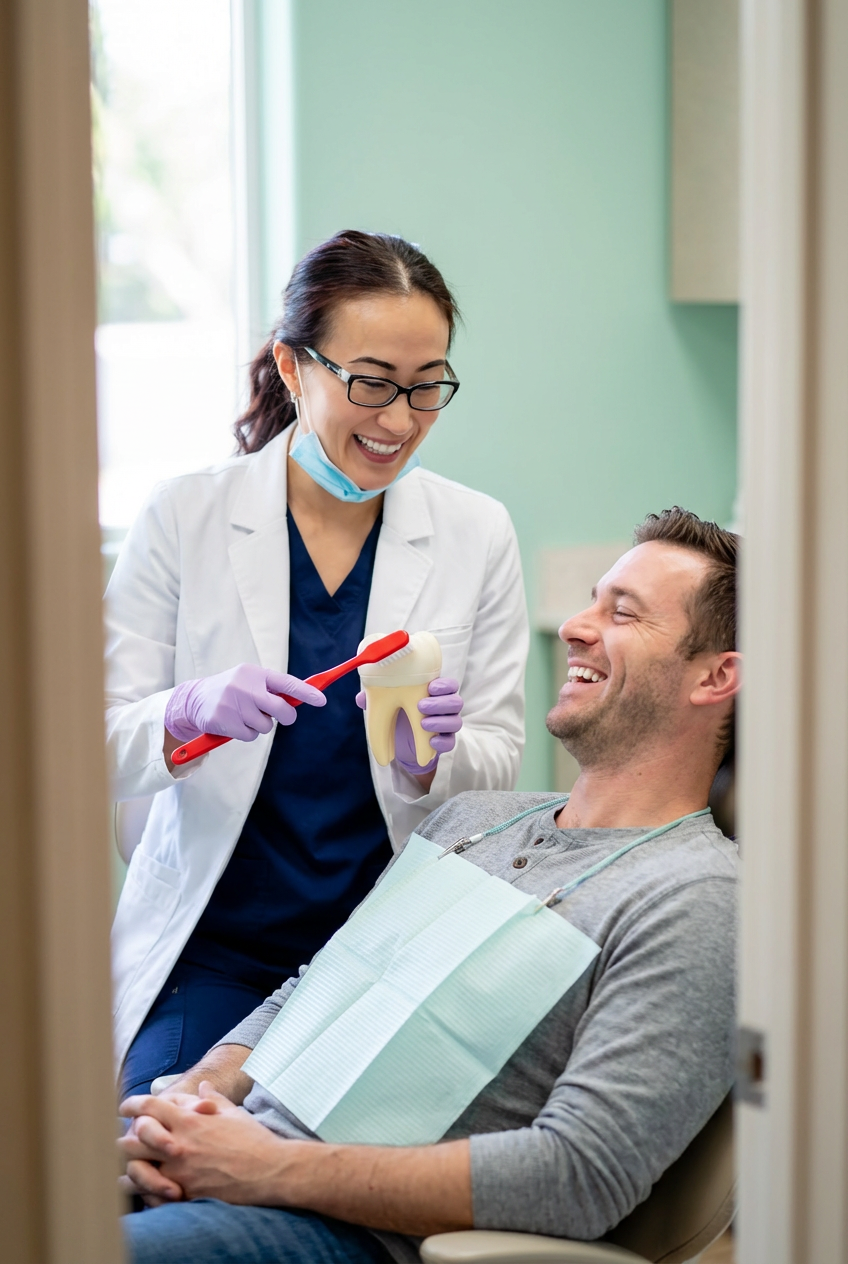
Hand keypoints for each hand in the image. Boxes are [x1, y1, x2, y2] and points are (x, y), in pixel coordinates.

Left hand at [118, 1083, 293, 1206]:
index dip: (132, 1104)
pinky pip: (151, 1196)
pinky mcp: (185, 1196)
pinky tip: (146, 1187)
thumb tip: (203, 1087)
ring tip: (127, 1167)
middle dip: (125, 1138)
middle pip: (132, 1141)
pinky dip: (144, 1191)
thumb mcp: (233, 1112)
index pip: (149, 1107)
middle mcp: (179, 1146)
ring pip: (135, 1172)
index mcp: (190, 1122)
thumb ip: (213, 1099)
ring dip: (128, 1168)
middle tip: (124, 1138)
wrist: (269, 1172)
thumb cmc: (253, 1140)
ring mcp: (179, 1173)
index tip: (124, 1106)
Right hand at [165, 663, 325, 742]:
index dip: (307, 692)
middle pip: (281, 710)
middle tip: (280, 717)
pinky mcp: (225, 720)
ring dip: (259, 726)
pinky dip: (246, 734)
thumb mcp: (249, 681)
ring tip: (244, 716)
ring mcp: (234, 703)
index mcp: (256, 673)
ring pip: (266, 726)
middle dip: (285, 717)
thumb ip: (272, 688)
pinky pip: (250, 736)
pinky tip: (234, 724)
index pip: (287, 683)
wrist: (195, 699)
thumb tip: (299, 700)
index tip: (322, 700)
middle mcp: (246, 686)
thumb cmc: (231, 690)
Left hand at [355, 677, 463, 773]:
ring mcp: (447, 725)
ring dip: (440, 722)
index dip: (444, 685)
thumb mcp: (385, 704)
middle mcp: (445, 708)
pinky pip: (450, 743)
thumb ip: (376, 699)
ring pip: (456, 722)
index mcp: (435, 693)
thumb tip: (361, 698)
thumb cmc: (397, 713)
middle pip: (456, 702)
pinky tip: (430, 742)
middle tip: (421, 706)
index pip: (450, 685)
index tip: (430, 687)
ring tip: (423, 724)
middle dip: (440, 704)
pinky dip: (442, 742)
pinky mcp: (444, 742)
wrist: (400, 741)